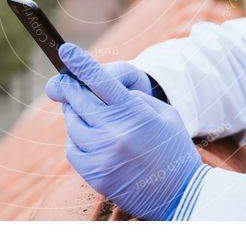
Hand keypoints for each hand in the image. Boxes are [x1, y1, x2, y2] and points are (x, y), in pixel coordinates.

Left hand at [45, 42, 201, 219]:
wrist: (180, 194)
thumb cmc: (173, 147)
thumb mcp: (163, 112)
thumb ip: (132, 97)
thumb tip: (99, 89)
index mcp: (133, 112)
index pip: (99, 81)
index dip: (80, 64)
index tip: (65, 51)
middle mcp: (114, 132)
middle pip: (78, 100)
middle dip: (70, 87)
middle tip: (66, 81)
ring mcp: (102, 155)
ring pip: (72, 123)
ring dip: (74, 113)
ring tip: (87, 112)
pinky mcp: (94, 174)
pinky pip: (72, 147)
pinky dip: (76, 137)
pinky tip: (89, 135)